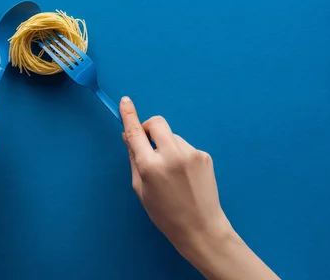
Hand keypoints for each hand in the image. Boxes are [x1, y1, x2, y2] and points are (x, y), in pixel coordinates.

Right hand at [120, 96, 278, 278]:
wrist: (201, 228)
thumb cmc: (165, 214)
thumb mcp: (141, 189)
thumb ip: (134, 160)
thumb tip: (129, 137)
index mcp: (151, 166)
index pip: (136, 133)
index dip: (129, 115)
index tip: (125, 101)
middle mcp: (171, 156)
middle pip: (157, 123)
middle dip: (149, 127)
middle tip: (147, 142)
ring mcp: (191, 154)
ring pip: (172, 136)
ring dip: (166, 145)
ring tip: (171, 172)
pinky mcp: (204, 156)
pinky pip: (185, 147)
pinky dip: (180, 155)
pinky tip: (184, 175)